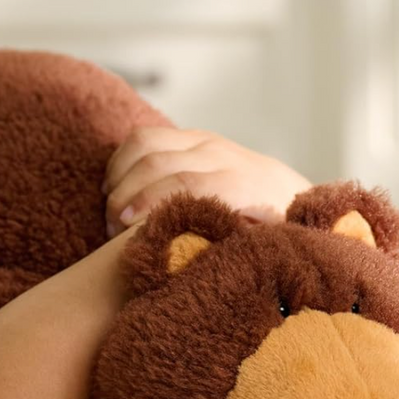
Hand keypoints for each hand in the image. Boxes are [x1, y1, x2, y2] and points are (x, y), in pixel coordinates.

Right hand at [103, 127, 310, 238]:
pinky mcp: (190, 136)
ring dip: (119, 175)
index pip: (186, 184)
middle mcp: (220, 155)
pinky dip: (121, 159)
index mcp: (241, 184)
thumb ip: (229, 246)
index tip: (123, 229)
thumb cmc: (271, 231)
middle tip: (110, 229)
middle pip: (158, 163)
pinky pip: (144, 137)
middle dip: (125, 195)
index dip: (150, 204)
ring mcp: (204, 141)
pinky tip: (114, 186)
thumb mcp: (261, 244)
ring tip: (110, 209)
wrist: (288, 194)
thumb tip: (188, 262)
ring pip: (145, 143)